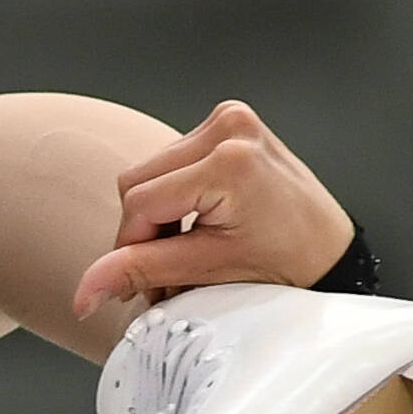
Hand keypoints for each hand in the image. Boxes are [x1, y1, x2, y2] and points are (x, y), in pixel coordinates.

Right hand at [73, 101, 356, 316]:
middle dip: (144, 231)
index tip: (142, 283)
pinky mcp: (231, 122)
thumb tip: (83, 293)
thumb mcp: (206, 270)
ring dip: (158, 213)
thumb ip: (138, 271)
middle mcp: (230, 128)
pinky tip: (198, 219)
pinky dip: (176, 194)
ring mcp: (232, 120)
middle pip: (138, 181)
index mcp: (229, 162)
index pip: (139, 201)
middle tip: (167, 269)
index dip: (131, 247)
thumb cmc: (287, 264)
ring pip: (151, 170)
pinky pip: (173, 160)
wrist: (330, 252)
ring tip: (186, 246)